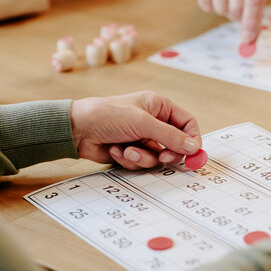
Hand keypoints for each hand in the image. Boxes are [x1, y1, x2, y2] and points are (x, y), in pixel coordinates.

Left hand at [71, 91, 201, 169]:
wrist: (77, 130)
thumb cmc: (107, 115)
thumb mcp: (142, 123)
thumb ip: (170, 136)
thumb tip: (193, 147)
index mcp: (160, 107)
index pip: (188, 123)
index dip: (193, 138)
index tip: (193, 153)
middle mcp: (154, 122)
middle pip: (177, 144)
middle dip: (168, 153)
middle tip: (163, 158)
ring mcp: (143, 138)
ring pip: (158, 157)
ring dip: (143, 157)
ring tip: (127, 150)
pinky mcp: (133, 152)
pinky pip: (143, 163)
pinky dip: (130, 159)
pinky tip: (116, 150)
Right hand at [187, 0, 270, 43]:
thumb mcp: (254, 0)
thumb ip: (254, 22)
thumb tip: (249, 43)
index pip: (255, 0)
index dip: (251, 22)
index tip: (248, 40)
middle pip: (237, 5)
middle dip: (235, 15)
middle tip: (235, 10)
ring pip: (220, 5)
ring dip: (222, 10)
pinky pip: (205, 2)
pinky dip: (208, 6)